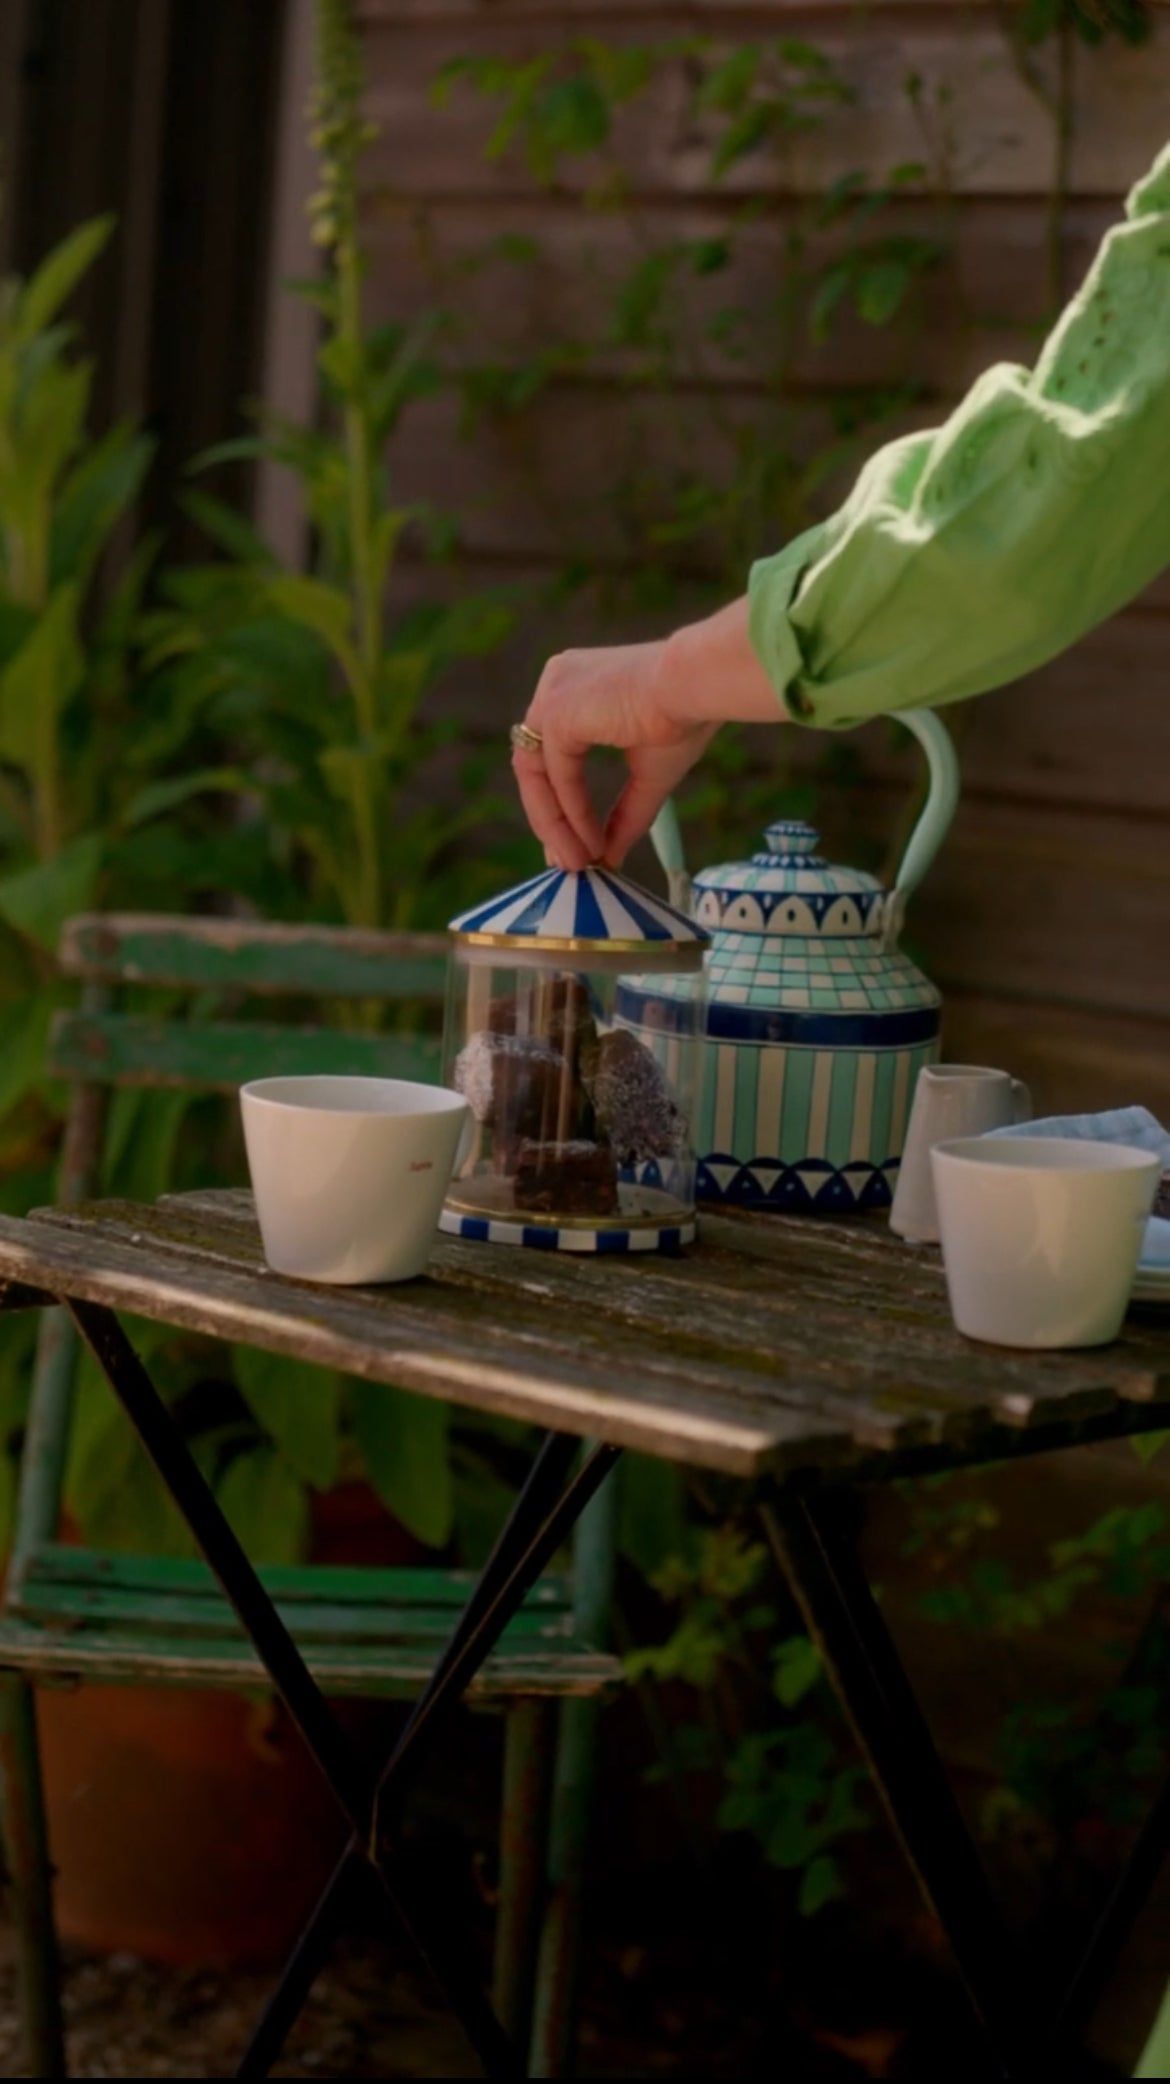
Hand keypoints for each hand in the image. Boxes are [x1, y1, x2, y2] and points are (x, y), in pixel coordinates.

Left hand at [513, 639, 713, 870]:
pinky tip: (593, 841)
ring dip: (555, 824)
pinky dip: (570, 813)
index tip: (573, 845)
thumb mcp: (649, 774)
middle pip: (535, 765)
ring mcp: (552, 694)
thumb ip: (625, 814)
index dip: (558, 804)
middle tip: (568, 863)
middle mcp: (556, 684)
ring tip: (579, 862)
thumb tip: (611, 858)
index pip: (550, 752)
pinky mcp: (557, 711)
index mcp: (576, 686)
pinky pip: (555, 776)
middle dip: (550, 820)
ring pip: (535, 773)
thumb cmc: (686, 716)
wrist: (700, 685)